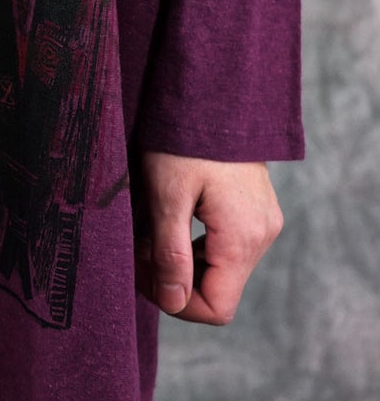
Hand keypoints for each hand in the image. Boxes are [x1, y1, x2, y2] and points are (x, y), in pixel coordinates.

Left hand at [131, 149, 284, 323]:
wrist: (213, 92)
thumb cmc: (184, 140)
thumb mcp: (167, 196)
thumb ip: (170, 254)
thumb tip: (172, 302)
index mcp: (242, 238)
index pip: (216, 308)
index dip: (175, 301)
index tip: (143, 271)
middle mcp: (261, 236)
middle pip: (216, 288)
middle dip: (172, 276)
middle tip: (138, 245)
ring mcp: (262, 223)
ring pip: (218, 268)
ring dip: (180, 258)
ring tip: (150, 227)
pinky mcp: (255, 211)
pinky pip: (223, 246)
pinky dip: (194, 242)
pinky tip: (170, 216)